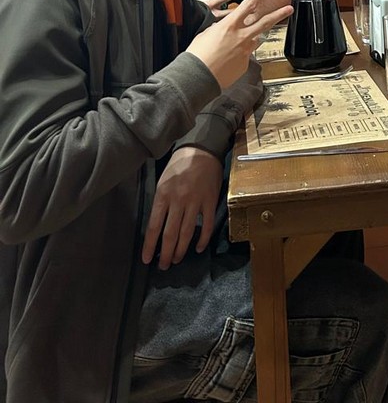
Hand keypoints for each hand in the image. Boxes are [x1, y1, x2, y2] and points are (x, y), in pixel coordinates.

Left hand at [141, 147, 222, 268]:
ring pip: (187, 233)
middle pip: (170, 234)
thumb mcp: (163, 181)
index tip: (147, 259)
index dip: (150, 246)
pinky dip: (202, 240)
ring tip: (177, 260)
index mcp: (163, 195)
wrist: (202, 150)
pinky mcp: (210, 202)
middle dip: (166, 253)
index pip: (154, 227)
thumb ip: (161, 202)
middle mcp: (178, 201)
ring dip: (181, 250)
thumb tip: (157, 225)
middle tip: (163, 266)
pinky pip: (207, 225)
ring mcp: (195, 202)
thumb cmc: (179, 165)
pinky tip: (198, 248)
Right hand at [188, 0, 292, 87]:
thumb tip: (224, 28)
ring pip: (257, 39)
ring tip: (251, 37)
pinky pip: (246, 55)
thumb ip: (219, 28)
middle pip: (265, 22)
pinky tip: (228, 59)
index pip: (248, 5)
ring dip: (255, 36)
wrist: (198, 76)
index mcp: (230, 25)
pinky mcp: (244, 63)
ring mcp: (245, 50)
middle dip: (279, 14)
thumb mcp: (206, 33)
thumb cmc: (198, 54)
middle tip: (289, 8)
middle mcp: (241, 36)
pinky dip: (239, 55)